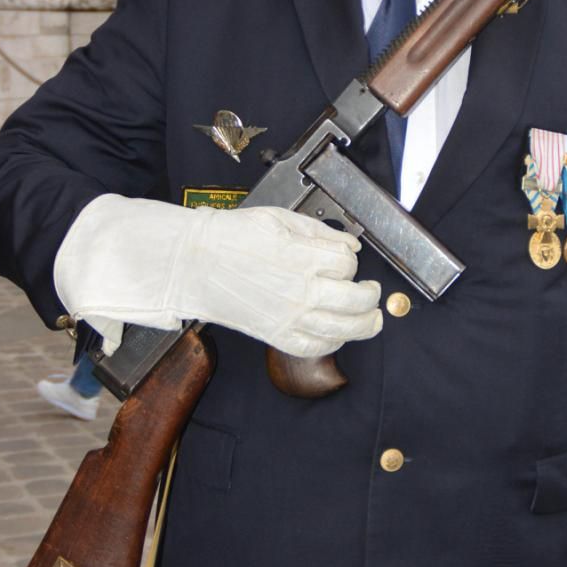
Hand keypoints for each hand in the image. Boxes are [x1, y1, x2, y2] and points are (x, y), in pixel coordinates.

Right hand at [55, 195, 383, 358]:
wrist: (194, 265)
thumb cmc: (231, 238)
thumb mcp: (280, 219)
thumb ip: (319, 232)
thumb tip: (349, 243)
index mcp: (302, 257)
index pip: (348, 262)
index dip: (350, 258)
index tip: (344, 257)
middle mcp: (301, 291)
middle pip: (357, 299)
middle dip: (371, 295)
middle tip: (371, 291)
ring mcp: (290, 317)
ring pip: (345, 329)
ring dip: (366, 325)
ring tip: (372, 319)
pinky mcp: (278, 335)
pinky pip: (317, 347)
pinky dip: (334, 342)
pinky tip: (337, 332)